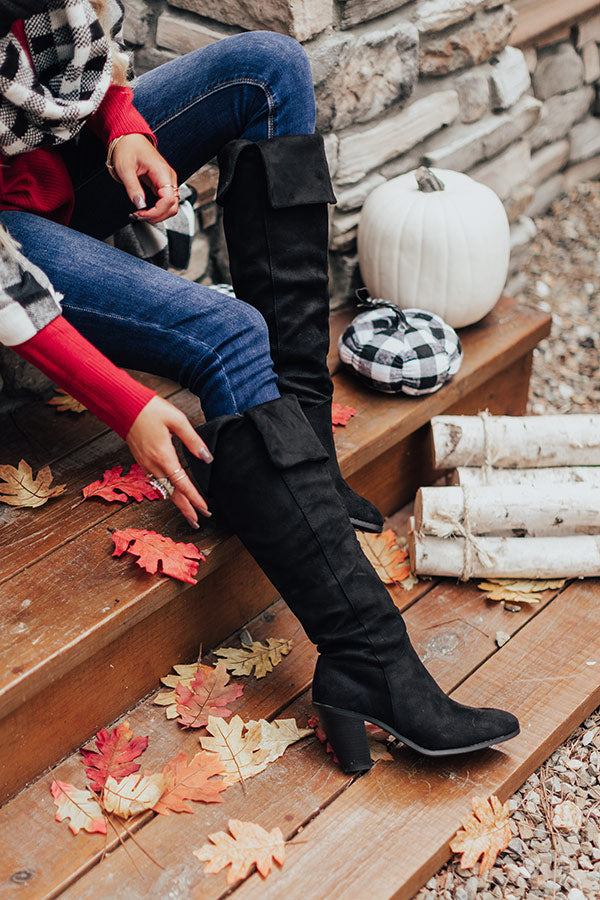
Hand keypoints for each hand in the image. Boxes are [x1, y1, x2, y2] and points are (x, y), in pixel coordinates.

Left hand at [111, 134, 179, 224]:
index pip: (168, 200)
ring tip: (140, 214)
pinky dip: (157, 210)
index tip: (141, 214)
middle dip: (157, 216)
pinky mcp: (163, 184)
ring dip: (157, 215)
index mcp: (162, 172)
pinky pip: (165, 202)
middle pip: (173, 207)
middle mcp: (169, 178)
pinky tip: (145, 210)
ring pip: (171, 207)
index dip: (156, 212)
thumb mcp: (125, 168)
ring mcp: (168, 181)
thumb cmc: (127, 148)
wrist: (129, 138)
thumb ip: (133, 188)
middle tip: (139, 216)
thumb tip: (140, 205)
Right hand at [126, 396, 212, 528]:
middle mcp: (153, 464)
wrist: (124, 406)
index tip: (205, 509)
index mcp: (164, 456)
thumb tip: (207, 458)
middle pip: (172, 494)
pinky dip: (167, 492)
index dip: (195, 498)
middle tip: (199, 521)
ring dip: (177, 503)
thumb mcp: (177, 420)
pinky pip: (157, 482)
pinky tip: (174, 495)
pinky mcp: (142, 461)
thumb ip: (193, 440)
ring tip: (190, 514)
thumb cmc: (150, 409)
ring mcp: (146, 464)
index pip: (182, 484)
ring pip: (164, 490)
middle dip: (186, 509)